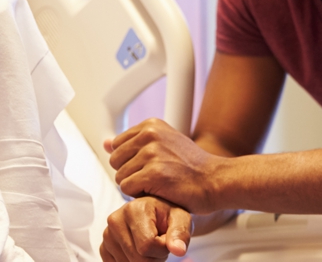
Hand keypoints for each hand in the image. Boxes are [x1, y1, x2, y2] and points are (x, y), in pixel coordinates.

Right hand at [100, 196, 191, 261]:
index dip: (162, 249)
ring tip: (149, 245)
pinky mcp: (103, 247)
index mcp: (134, 209)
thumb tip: (178, 250)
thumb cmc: (169, 216)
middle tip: (158, 244)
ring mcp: (107, 234)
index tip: (166, 239)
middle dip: (154, 257)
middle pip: (137, 258)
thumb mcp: (181, 219)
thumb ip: (180, 233)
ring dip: (144, 261)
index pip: (147, 246)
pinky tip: (138, 250)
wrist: (156, 214)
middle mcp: (116, 220)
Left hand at [105, 118, 223, 212]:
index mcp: (151, 125)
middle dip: (130, 173)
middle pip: (115, 161)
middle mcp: (150, 135)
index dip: (131, 161)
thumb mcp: (163, 145)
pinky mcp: (153, 173)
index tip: (151, 165)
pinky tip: (159, 190)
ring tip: (158, 184)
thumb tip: (106, 142)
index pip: (117, 145)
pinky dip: (140, 195)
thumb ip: (133, 143)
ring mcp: (151, 153)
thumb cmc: (192, 167)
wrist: (215, 180)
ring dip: (136, 186)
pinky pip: (127, 189)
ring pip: (120, 177)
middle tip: (154, 177)